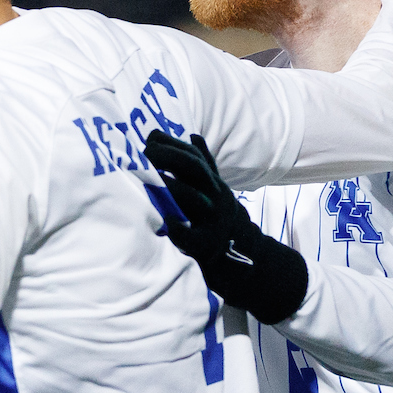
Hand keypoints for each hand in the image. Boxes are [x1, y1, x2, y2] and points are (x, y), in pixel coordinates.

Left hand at [142, 130, 309, 324]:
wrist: (246, 256)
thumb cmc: (219, 218)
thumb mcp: (215, 190)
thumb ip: (205, 165)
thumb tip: (194, 135)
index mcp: (213, 184)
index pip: (194, 157)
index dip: (173, 144)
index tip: (151, 135)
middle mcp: (215, 198)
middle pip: (195, 170)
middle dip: (171, 157)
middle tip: (146, 151)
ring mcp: (213, 221)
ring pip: (194, 199)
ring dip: (173, 187)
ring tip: (152, 177)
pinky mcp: (207, 246)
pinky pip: (192, 238)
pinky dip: (179, 230)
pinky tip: (165, 221)